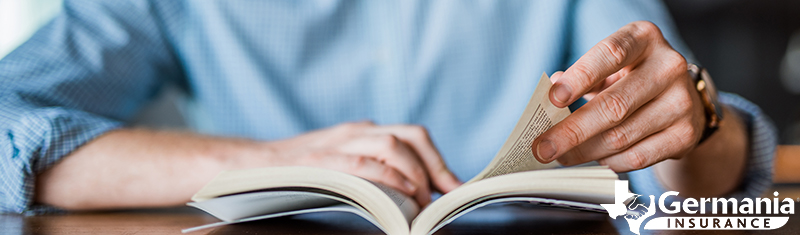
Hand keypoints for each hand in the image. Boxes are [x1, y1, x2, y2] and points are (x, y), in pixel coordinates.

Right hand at [265, 121, 461, 205]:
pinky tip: (400, 193)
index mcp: (363, 131)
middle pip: (410, 136)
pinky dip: (388, 178)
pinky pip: (364, 164)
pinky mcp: (322, 160)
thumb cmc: (301, 173)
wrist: (252, 167)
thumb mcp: (342, 163)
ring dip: (415, 173)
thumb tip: (414, 195)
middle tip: (444, 195)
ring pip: (391, 145)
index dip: (438, 160)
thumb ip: (374, 170)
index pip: (412, 136)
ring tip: (422, 199)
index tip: (453, 186)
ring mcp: (339, 143)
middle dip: (434, 166)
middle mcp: (356, 131)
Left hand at [532, 21, 705, 171]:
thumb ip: (581, 75)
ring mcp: (681, 102)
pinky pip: (637, 157)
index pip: (610, 54)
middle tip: (543, 147)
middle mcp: (668, 66)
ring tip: (561, 155)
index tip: (552, 99)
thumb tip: (550, 91)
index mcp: (644, 38)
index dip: (579, 77)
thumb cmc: (632, 77)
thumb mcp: (610, 65)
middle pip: (614, 105)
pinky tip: (593, 159)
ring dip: (584, 151)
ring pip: (622, 136)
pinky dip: (608, 161)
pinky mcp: (685, 134)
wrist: (682, 98)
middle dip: (572, 130)